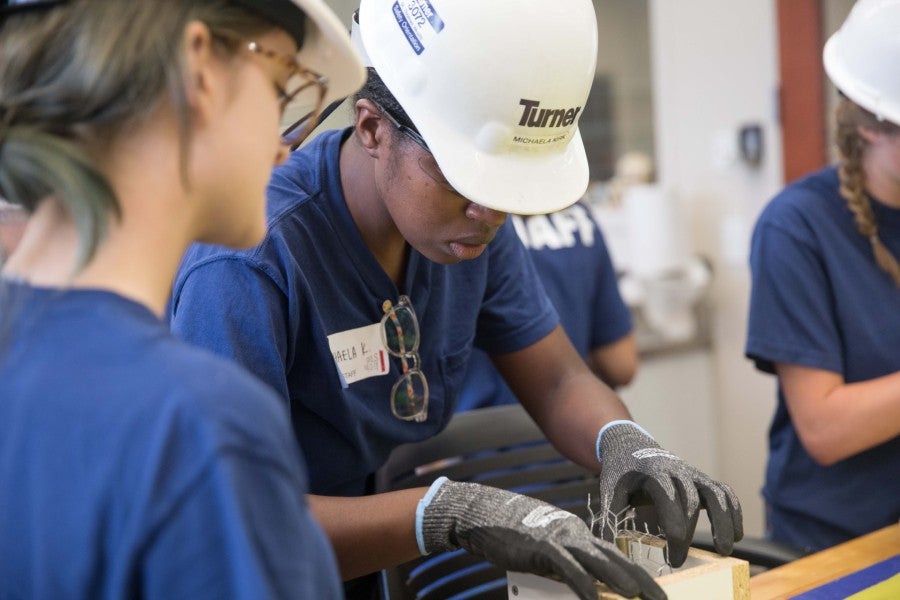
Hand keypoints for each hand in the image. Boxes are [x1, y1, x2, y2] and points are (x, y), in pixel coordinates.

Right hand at [419, 477, 665, 599]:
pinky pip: (567, 567)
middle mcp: (573, 533)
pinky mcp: (540, 547)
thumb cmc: (511, 533)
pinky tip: (595, 599)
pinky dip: (583, 584)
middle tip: (662, 599)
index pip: (613, 555)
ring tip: (639, 595)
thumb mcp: (544, 549)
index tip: (655, 592)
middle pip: (613, 558)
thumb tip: (582, 587)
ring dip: (619, 578)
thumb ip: (564, 564)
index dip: (636, 573)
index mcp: (576, 533)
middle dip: (640, 580)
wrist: (482, 514)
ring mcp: (558, 538)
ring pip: (596, 560)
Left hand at [596, 421, 742, 566]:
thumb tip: (607, 544)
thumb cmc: (621, 472)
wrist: (631, 446)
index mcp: (653, 472)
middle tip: (678, 560)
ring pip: (717, 494)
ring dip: (725, 521)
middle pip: (691, 502)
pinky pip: (724, 492)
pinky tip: (736, 534)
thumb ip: (610, 514)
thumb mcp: (609, 488)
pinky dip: (734, 510)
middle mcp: (677, 470)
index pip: (669, 499)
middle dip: (688, 534)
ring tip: (725, 550)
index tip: (672, 554)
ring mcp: (693, 473)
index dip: (675, 528)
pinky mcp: (702, 479)